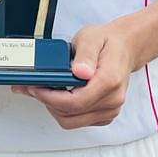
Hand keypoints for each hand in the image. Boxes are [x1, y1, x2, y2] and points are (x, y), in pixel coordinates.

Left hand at [13, 23, 133, 128]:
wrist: (123, 48)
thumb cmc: (107, 42)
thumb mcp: (91, 37)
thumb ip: (85, 54)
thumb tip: (80, 71)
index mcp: (109, 80)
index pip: (75, 102)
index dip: (51, 98)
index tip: (36, 88)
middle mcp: (112, 99)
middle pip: (71, 114)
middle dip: (48, 102)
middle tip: (34, 87)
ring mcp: (109, 109)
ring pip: (72, 121)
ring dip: (54, 108)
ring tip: (44, 90)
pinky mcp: (104, 114)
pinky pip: (79, 120)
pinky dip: (64, 110)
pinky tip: (58, 94)